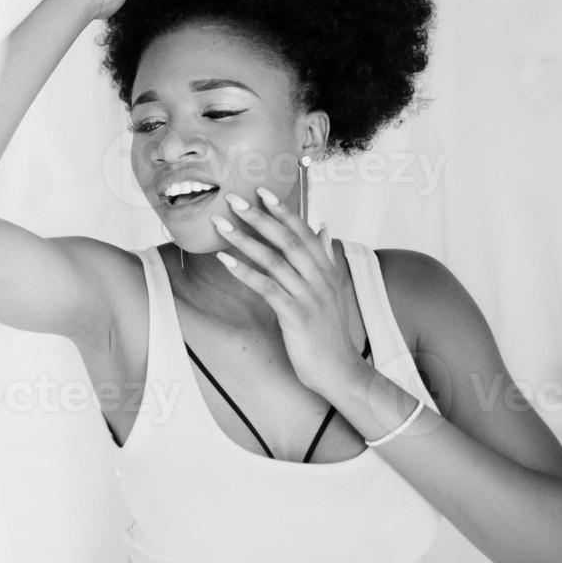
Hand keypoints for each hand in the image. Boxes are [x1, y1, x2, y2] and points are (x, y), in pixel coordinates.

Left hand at [208, 188, 369, 398]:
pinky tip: (225, 261)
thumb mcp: (331, 291)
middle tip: (233, 200)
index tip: (262, 191)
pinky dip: (245, 272)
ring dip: (244, 240)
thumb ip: (325, 259)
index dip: (283, 210)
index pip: (304, 231)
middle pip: (287, 239)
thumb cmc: (330, 333)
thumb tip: (323, 229)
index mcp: (327, 270)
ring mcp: (309, 296)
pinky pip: (267, 288)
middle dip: (258, 217)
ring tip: (220, 226)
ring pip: (274, 260)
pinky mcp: (296, 315)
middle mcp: (319, 278)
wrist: (341, 371)